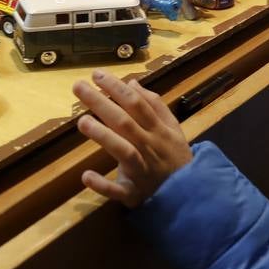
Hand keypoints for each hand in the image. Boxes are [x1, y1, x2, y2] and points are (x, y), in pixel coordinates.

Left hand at [73, 71, 191, 207]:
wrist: (191, 193)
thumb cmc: (175, 156)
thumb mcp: (172, 128)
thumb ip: (154, 105)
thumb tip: (132, 83)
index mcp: (158, 130)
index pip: (136, 104)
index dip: (117, 88)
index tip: (97, 74)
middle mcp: (149, 147)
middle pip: (125, 122)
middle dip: (102, 103)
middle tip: (78, 86)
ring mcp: (141, 171)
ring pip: (123, 151)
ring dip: (103, 136)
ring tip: (82, 121)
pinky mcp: (133, 193)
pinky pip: (118, 190)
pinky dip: (103, 185)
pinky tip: (86, 175)